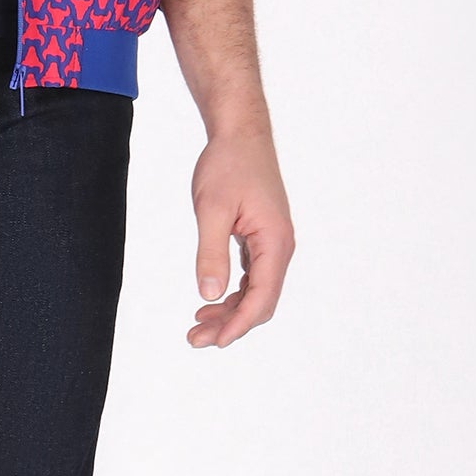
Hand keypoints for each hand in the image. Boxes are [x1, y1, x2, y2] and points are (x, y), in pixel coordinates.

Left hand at [187, 124, 293, 348]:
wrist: (240, 134)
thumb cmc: (228, 165)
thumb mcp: (212, 209)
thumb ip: (211, 253)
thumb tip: (209, 294)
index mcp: (275, 242)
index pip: (262, 297)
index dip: (239, 324)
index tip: (215, 341)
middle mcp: (280, 247)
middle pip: (261, 301)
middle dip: (231, 324)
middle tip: (195, 340)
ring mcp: (272, 243)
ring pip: (256, 291)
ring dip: (230, 311)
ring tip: (197, 327)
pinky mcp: (261, 238)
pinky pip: (252, 276)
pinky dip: (233, 293)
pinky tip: (210, 300)